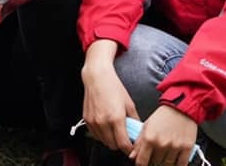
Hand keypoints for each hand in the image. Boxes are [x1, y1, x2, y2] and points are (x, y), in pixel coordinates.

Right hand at [81, 40, 137, 155]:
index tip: (132, 147)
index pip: (123, 145)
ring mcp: (93, 122)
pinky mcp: (87, 120)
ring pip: (103, 142)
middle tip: (124, 136)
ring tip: (114, 129)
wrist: (97, 77)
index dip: (130, 149)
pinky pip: (95, 135)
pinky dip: (101, 134)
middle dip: (120, 144)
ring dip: (110, 140)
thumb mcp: (129, 103)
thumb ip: (135, 120)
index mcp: (116, 118)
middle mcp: (103, 122)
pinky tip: (105, 125)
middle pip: (113, 146)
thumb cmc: (113, 87)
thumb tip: (139, 132)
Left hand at [130, 105, 197, 165]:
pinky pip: (181, 164)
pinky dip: (177, 165)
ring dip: (164, 162)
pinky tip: (174, 162)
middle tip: (155, 155)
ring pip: (167, 164)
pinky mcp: (187, 148)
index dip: (140, 164)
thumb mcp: (146, 126)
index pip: (141, 161)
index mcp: (149, 138)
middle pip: (155, 163)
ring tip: (164, 155)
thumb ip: (138, 142)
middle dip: (153, 161)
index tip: (142, 163)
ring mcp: (175, 146)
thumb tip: (132, 156)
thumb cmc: (163, 116)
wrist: (181, 107)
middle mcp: (161, 143)